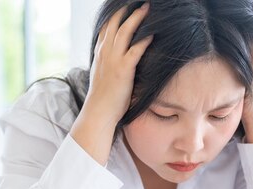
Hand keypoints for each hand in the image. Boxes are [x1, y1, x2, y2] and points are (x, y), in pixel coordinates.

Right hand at [70, 3, 152, 163]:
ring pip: (125, 32)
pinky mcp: (123, 70)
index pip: (107, 27)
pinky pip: (135, 50)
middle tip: (138, 2)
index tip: (125, 6)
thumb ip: (111, 66)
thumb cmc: (104, 99)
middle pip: (115, 24)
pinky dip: (144, 40)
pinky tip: (153, 32)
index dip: (116, 15)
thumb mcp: (104, 77)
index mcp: (100, 54)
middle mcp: (105, 53)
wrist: (98, 113)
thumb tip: (121, 63)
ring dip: (137, 18)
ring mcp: (113, 61)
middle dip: (126, 10)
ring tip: (147, 8)